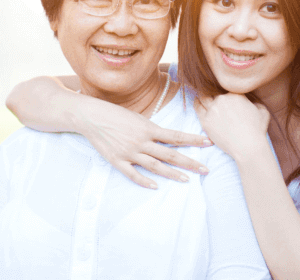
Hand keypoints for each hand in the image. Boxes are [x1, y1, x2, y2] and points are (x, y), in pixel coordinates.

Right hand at [74, 101, 212, 188]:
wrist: (91, 116)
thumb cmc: (114, 113)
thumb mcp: (137, 117)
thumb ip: (151, 129)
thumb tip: (167, 137)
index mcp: (148, 128)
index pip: (176, 136)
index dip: (193, 140)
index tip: (208, 143)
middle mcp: (141, 141)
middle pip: (170, 154)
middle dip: (190, 162)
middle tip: (205, 170)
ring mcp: (129, 152)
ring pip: (155, 166)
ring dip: (172, 173)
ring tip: (187, 179)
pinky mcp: (117, 160)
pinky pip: (133, 174)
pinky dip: (144, 181)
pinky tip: (155, 186)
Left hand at [194, 93, 269, 161]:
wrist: (248, 145)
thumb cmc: (257, 130)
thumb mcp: (262, 111)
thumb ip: (255, 103)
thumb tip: (250, 102)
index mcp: (236, 94)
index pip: (227, 89)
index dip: (225, 92)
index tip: (223, 93)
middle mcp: (223, 99)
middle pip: (215, 92)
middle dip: (213, 93)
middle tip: (209, 93)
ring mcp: (213, 109)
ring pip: (204, 97)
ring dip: (202, 95)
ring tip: (200, 95)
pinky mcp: (206, 120)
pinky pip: (197, 107)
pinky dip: (196, 102)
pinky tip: (196, 101)